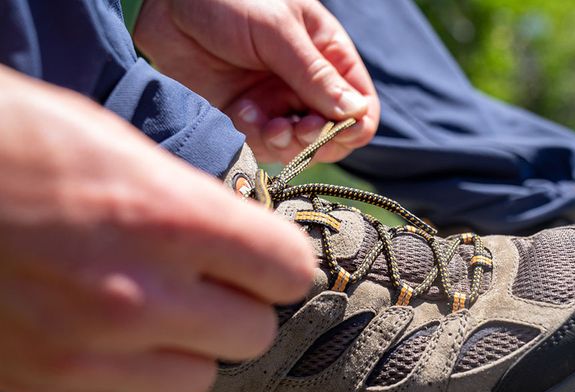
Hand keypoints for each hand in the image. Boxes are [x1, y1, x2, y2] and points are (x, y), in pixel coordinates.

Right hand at [0, 66, 314, 391]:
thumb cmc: (11, 147)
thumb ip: (190, 203)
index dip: (278, 260)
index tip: (265, 258)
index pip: (286, 269)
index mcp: (167, 219)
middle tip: (208, 282)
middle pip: (254, 333)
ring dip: (189, 347)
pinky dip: (132, 378)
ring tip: (152, 311)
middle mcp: (137, 296)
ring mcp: (90, 351)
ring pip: (199, 379)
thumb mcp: (117, 147)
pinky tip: (106, 338)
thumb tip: (238, 240)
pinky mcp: (48, 385)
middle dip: (239, 305)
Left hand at [135, 0, 379, 163]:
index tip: (338, 127)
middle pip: (334, 134)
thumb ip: (314, 74)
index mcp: (328, 56)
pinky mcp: (247, 119)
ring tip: (269, 124)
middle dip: (319, 138)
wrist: (165, 5)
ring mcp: (277, 104)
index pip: (361, 105)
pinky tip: (242, 112)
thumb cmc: (228, 1)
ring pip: (300, 147)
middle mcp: (307, 86)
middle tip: (299, 129)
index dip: (355, 124)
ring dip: (288, 143)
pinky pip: (265, 146)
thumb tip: (355, 113)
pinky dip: (258, 137)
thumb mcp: (278, 31)